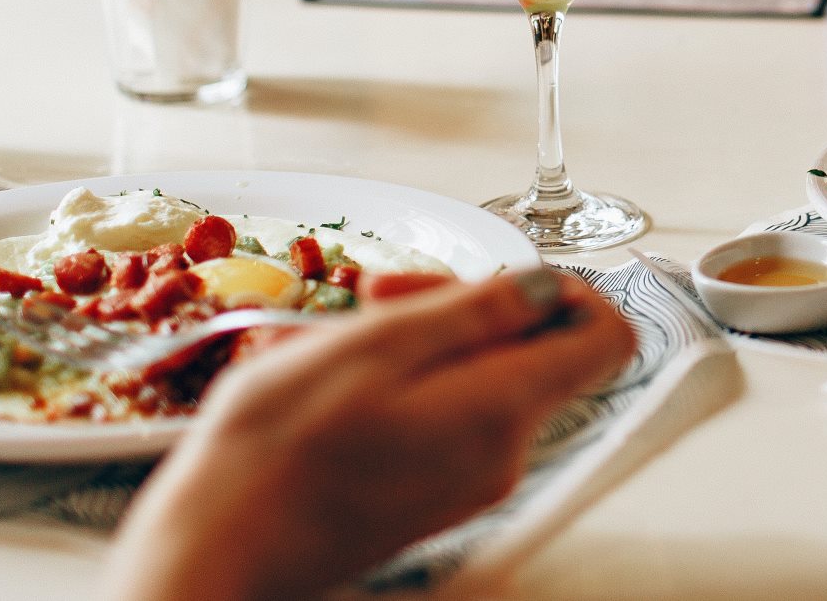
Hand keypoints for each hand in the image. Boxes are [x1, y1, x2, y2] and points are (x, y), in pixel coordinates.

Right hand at [104, 268, 635, 600]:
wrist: (219, 551)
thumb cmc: (276, 451)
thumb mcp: (373, 347)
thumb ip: (474, 312)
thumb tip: (547, 286)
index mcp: (501, 410)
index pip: (606, 338)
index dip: (563, 288)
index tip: (494, 275)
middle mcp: (504, 453)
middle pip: (534, 349)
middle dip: (466, 304)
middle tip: (378, 294)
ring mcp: (471, 479)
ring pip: (484, 377)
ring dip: (423, 338)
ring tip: (342, 336)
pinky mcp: (433, 492)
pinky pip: (449, 414)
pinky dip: (406, 379)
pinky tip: (340, 377)